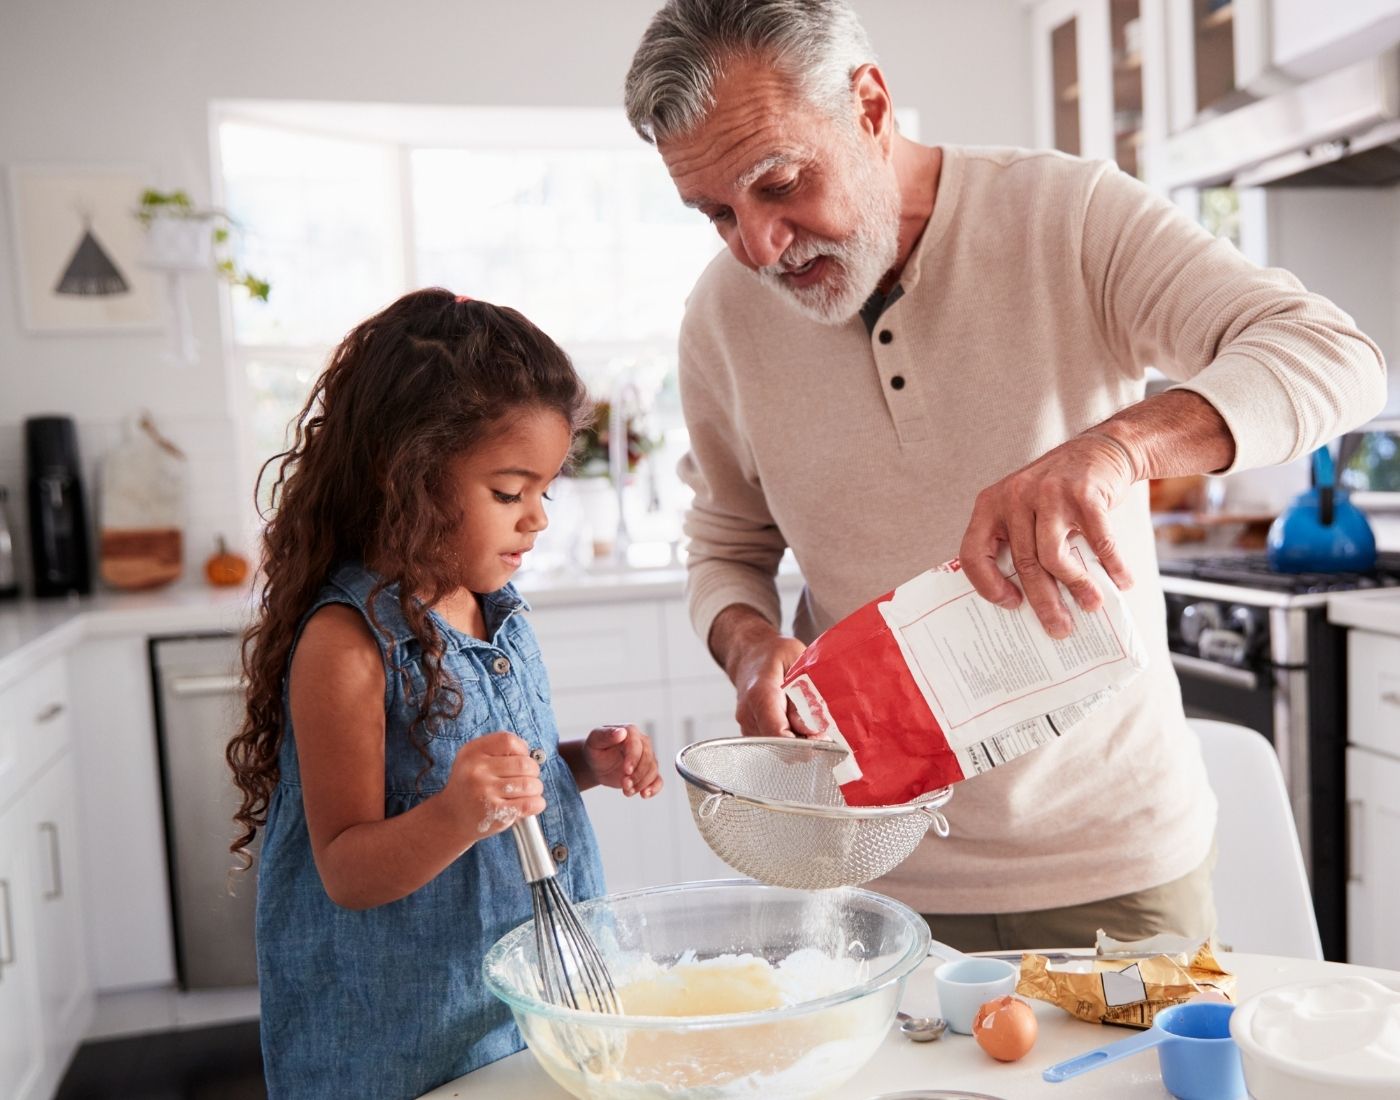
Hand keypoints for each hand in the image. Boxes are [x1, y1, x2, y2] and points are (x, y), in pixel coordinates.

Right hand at [442, 731, 544, 839]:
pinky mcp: (495, 812)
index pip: (508, 741)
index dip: (522, 749)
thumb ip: (498, 751)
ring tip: (529, 792)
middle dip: (533, 771)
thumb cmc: (469, 786)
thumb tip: (531, 754)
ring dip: (536, 788)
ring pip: (530, 784)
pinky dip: (537, 803)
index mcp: (472, 752)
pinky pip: (529, 803)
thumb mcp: (472, 760)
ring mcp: (485, 792)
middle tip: (528, 778)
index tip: (522, 757)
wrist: (450, 818)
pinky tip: (532, 803)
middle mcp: (476, 770)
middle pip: (524, 763)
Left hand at [582, 725, 661, 797]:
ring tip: (627, 791)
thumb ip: (606, 735)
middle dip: (637, 774)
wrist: (596, 764)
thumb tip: (621, 732)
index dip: (634, 758)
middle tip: (624, 784)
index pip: (637, 744)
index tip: (626, 771)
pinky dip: (654, 788)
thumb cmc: (596, 749)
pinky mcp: (648, 772)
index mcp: (630, 732)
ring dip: (641, 784)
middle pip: (648, 759)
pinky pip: (658, 780)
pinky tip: (644, 795)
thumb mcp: (595, 740)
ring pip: (653, 770)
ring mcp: (647, 758)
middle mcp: (642, 743)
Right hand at [728, 633, 813, 737]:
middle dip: (805, 742)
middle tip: (820, 723)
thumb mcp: (797, 662)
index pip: (777, 733)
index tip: (821, 735)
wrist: (750, 656)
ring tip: (807, 717)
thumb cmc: (776, 655)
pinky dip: (791, 738)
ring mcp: (747, 727)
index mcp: (760, 695)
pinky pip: (776, 746)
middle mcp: (748, 715)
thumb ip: (805, 694)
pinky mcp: (752, 734)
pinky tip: (797, 721)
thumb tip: (812, 730)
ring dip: (799, 740)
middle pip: (780, 745)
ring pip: (779, 749)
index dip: (802, 743)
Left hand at [958, 433, 1136, 637]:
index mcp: (991, 504)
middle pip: (1022, 563)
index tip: (1010, 604)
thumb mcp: (1024, 507)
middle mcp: (1015, 498)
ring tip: (1090, 606)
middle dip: (1043, 603)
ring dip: (1076, 587)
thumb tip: (1027, 601)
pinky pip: (1097, 541)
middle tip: (1059, 628)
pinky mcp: (1084, 494)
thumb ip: (1018, 542)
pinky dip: (1112, 565)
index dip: (987, 585)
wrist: (1099, 449)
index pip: (973, 552)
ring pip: (1054, 557)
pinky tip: (1121, 581)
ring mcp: (1049, 494)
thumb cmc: (1058, 491)